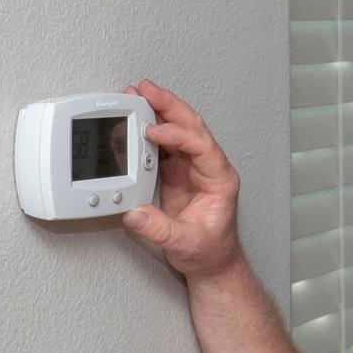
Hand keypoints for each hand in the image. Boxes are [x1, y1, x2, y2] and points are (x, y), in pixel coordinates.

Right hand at [122, 80, 242, 281]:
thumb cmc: (209, 251)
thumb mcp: (185, 244)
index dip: (178, 134)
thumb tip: (135, 213)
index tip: (153, 130)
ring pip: (177, 131)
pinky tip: (132, 122)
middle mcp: (208, 167)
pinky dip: (147, 132)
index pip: (202, 145)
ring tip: (135, 96)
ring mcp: (191, 168)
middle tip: (145, 89)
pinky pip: (162, 146)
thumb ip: (160, 229)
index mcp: (220, 178)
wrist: (212, 263)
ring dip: (157, 112)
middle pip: (191, 127)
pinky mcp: (176, 174)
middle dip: (168, 106)